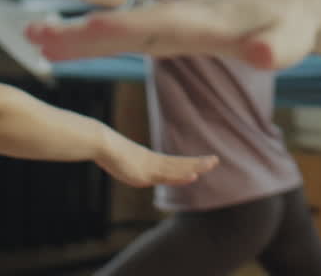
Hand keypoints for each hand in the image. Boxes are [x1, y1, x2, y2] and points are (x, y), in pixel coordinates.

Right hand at [24, 0, 317, 69]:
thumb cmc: (292, 25)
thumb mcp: (291, 41)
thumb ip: (275, 48)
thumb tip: (263, 54)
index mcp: (206, 21)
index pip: (160, 26)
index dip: (126, 30)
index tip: (88, 30)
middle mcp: (183, 16)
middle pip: (128, 27)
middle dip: (84, 33)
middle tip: (33, 38)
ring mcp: (176, 19)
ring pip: (122, 29)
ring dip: (80, 34)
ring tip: (32, 39)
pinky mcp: (174, 27)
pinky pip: (129, 32)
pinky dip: (96, 36)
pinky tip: (64, 43)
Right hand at [95, 129, 218, 187]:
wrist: (104, 144)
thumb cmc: (111, 152)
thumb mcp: (125, 162)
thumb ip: (133, 166)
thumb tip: (133, 167)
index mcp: (152, 161)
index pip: (175, 163)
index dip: (190, 162)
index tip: (204, 161)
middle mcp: (155, 164)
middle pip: (181, 163)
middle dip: (199, 163)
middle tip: (216, 160)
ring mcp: (152, 168)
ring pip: (178, 168)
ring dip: (196, 166)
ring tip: (211, 164)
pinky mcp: (147, 173)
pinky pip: (168, 176)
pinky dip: (181, 176)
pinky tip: (193, 176)